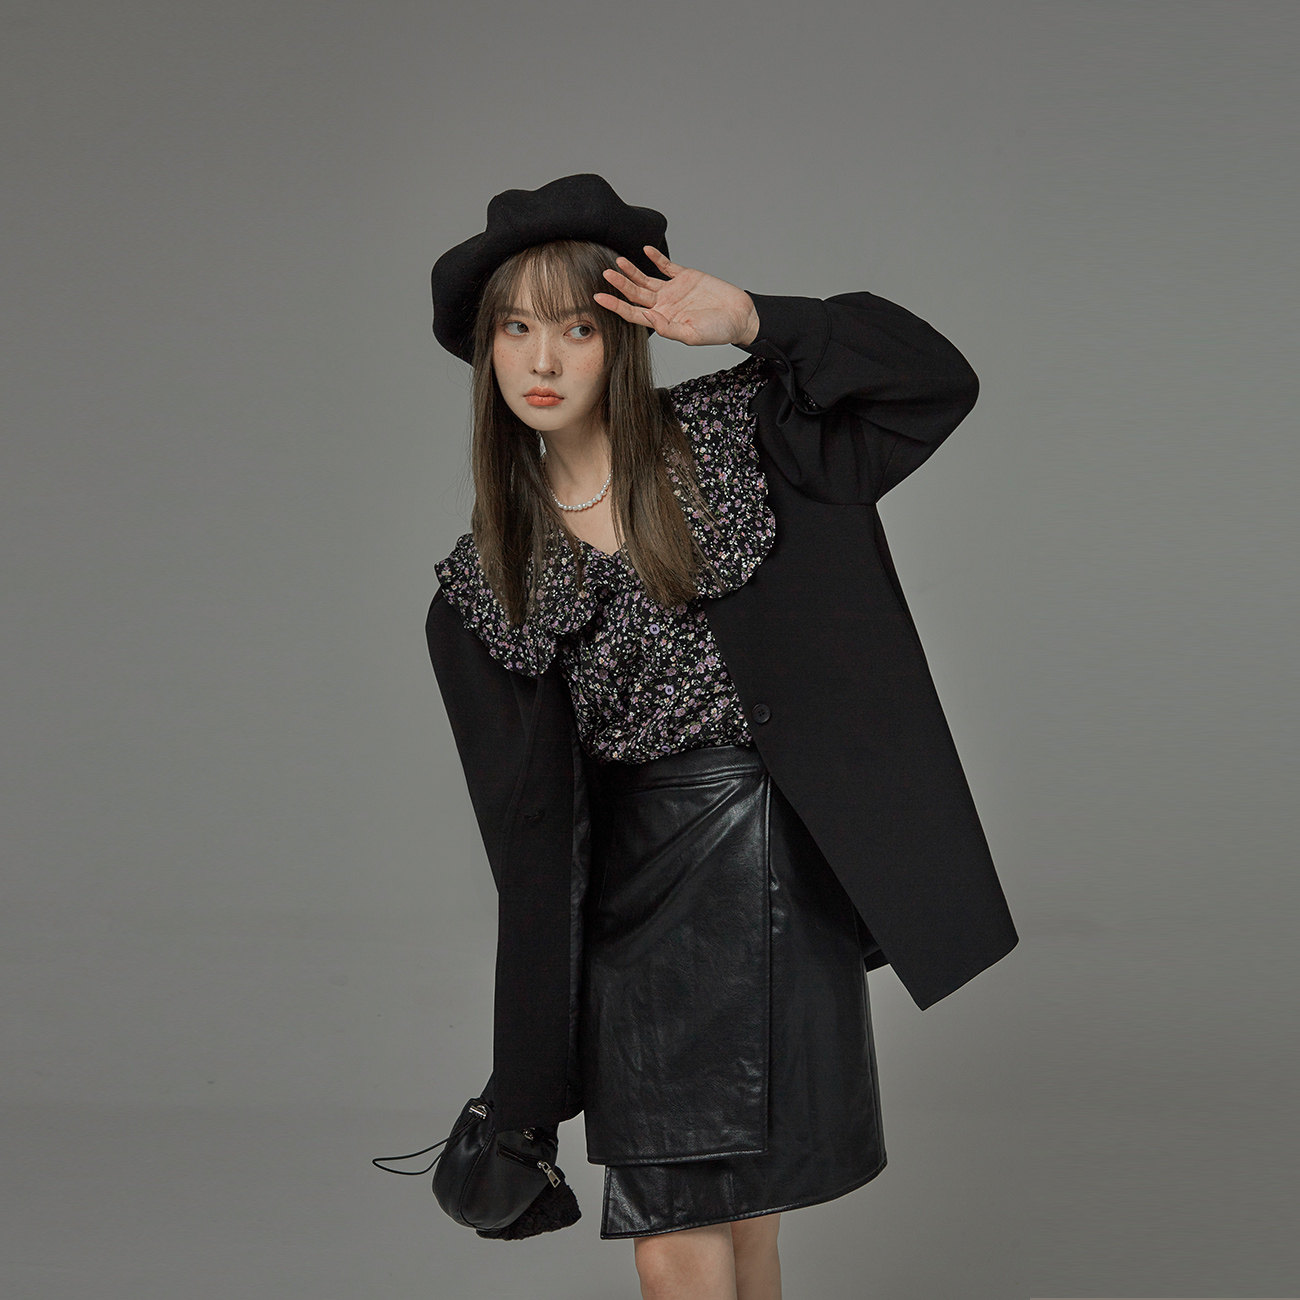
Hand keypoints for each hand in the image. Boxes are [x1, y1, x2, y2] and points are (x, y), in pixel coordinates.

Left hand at [593, 246, 759, 346]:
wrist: (740, 316)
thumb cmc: (718, 331)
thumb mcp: (692, 334)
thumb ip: (669, 328)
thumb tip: (649, 319)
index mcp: (663, 320)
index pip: (633, 313)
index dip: (616, 305)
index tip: (599, 298)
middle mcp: (664, 305)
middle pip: (636, 294)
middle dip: (620, 284)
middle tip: (605, 274)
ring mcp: (673, 290)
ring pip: (646, 280)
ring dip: (632, 271)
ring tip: (618, 261)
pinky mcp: (685, 277)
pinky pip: (666, 266)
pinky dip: (656, 258)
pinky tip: (645, 250)